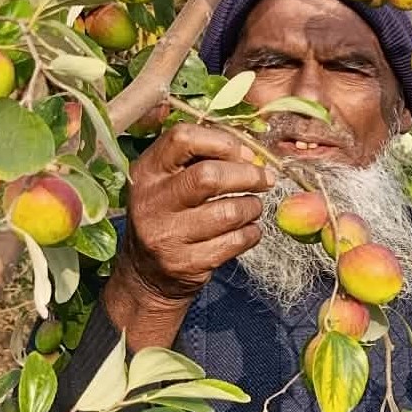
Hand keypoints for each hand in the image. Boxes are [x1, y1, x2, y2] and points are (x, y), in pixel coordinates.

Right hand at [103, 123, 274, 348]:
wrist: (146, 272)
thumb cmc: (168, 215)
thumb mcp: (168, 181)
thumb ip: (200, 160)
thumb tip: (250, 155)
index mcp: (147, 171)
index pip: (182, 139)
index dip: (222, 141)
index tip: (245, 154)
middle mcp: (152, 201)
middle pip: (209, 177)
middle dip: (248, 176)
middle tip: (265, 180)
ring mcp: (168, 235)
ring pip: (229, 212)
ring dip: (253, 207)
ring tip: (253, 207)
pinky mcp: (187, 263)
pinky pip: (235, 241)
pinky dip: (251, 233)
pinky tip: (248, 229)